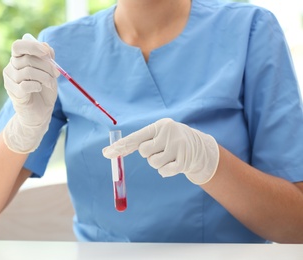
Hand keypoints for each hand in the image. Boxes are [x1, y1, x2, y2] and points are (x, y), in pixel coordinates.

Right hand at [2, 34, 59, 152]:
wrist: (41, 111)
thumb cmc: (44, 90)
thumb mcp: (49, 72)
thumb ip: (48, 58)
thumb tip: (45, 46)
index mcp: (19, 59)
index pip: (18, 46)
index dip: (32, 46)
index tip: (46, 53)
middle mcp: (11, 67)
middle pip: (27, 59)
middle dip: (46, 65)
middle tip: (57, 73)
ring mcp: (10, 80)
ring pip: (27, 72)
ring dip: (44, 77)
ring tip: (50, 83)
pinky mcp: (13, 92)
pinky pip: (25, 85)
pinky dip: (36, 86)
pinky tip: (39, 89)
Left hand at [102, 118, 219, 184]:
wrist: (198, 147)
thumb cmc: (168, 140)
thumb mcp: (156, 135)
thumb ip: (134, 142)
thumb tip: (108, 152)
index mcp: (159, 126)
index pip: (136, 137)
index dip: (121, 146)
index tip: (107, 153)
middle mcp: (169, 133)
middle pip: (144, 152)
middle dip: (148, 154)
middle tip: (159, 149)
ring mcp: (178, 147)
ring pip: (153, 163)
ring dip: (157, 163)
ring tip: (168, 156)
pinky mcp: (184, 161)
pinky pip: (163, 172)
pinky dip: (165, 171)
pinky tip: (173, 163)